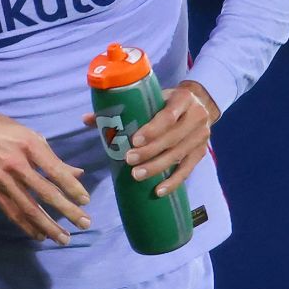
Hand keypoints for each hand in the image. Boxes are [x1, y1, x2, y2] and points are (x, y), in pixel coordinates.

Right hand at [0, 105, 90, 244]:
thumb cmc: (5, 132)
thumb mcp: (31, 136)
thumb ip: (53, 158)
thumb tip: (78, 174)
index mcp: (30, 146)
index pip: (55, 170)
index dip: (72, 187)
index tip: (86, 201)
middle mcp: (16, 164)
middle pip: (45, 192)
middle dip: (67, 210)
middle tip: (84, 224)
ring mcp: (2, 180)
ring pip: (29, 208)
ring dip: (48, 225)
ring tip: (64, 238)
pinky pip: (12, 212)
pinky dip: (27, 226)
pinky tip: (40, 235)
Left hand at [81, 80, 218, 197]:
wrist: (200, 104)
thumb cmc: (166, 102)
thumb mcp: (151, 98)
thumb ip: (121, 107)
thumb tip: (87, 119)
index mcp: (183, 98)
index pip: (169, 115)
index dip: (153, 129)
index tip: (134, 140)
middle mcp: (197, 117)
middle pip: (173, 138)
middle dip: (150, 151)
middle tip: (129, 160)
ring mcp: (201, 136)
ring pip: (179, 155)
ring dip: (157, 167)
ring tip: (137, 175)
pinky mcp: (201, 153)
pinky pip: (188, 170)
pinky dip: (173, 181)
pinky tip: (158, 190)